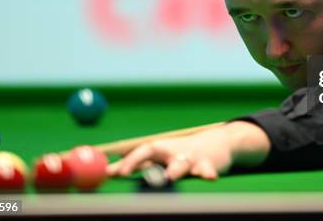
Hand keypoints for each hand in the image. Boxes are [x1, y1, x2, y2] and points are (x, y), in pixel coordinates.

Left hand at [106, 121, 269, 180]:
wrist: (217, 144)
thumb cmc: (181, 154)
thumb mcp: (159, 157)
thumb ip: (134, 164)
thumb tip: (106, 171)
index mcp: (160, 148)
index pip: (143, 150)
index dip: (130, 160)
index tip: (116, 172)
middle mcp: (174, 151)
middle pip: (160, 154)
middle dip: (146, 163)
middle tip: (138, 175)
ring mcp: (192, 158)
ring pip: (183, 163)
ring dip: (177, 169)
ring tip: (172, 175)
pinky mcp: (208, 165)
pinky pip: (207, 170)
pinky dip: (207, 173)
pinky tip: (209, 177)